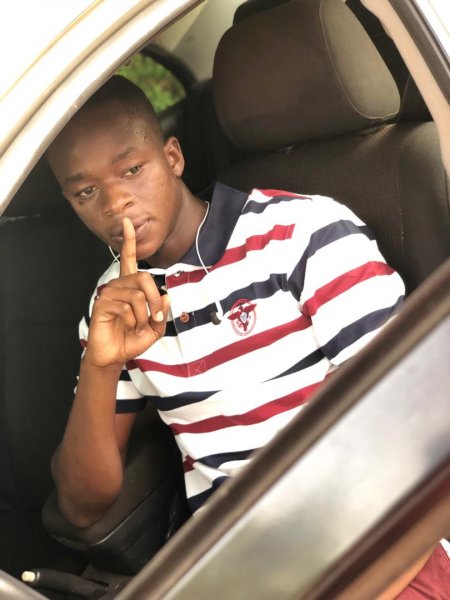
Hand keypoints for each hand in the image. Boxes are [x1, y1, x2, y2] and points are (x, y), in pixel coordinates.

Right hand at [84, 217, 169, 367]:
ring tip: (138, 326)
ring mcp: (108, 293)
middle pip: (143, 277)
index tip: (127, 222)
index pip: (129, 259)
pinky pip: (126, 306)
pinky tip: (127, 326)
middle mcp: (118, 286)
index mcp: (129, 287)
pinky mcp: (102, 304)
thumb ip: (162, 312)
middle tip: (155, 319)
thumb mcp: (155, 328)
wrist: (114, 356)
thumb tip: (167, 296)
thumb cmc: (131, 340)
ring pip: (137, 295)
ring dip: (144, 315)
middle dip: (155, 300)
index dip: (129, 240)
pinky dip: (133, 320)